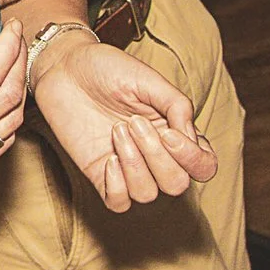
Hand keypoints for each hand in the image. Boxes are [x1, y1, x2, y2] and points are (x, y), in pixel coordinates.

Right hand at [0, 14, 28, 221]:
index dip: (6, 49)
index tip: (10, 27)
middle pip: (6, 98)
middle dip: (20, 62)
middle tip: (16, 39)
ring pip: (11, 123)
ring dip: (20, 90)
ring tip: (15, 64)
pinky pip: (2, 144)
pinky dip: (10, 118)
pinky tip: (5, 98)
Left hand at [29, 29, 216, 210]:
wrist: (66, 66)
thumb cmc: (108, 69)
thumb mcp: (150, 80)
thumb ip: (177, 106)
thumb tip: (191, 139)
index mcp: (174, 132)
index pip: (203, 166)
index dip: (193, 159)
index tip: (169, 133)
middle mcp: (154, 154)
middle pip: (177, 184)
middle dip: (157, 157)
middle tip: (133, 122)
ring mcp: (127, 166)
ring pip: (148, 195)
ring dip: (134, 164)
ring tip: (117, 130)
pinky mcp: (99, 173)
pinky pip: (118, 203)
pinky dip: (117, 186)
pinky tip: (109, 158)